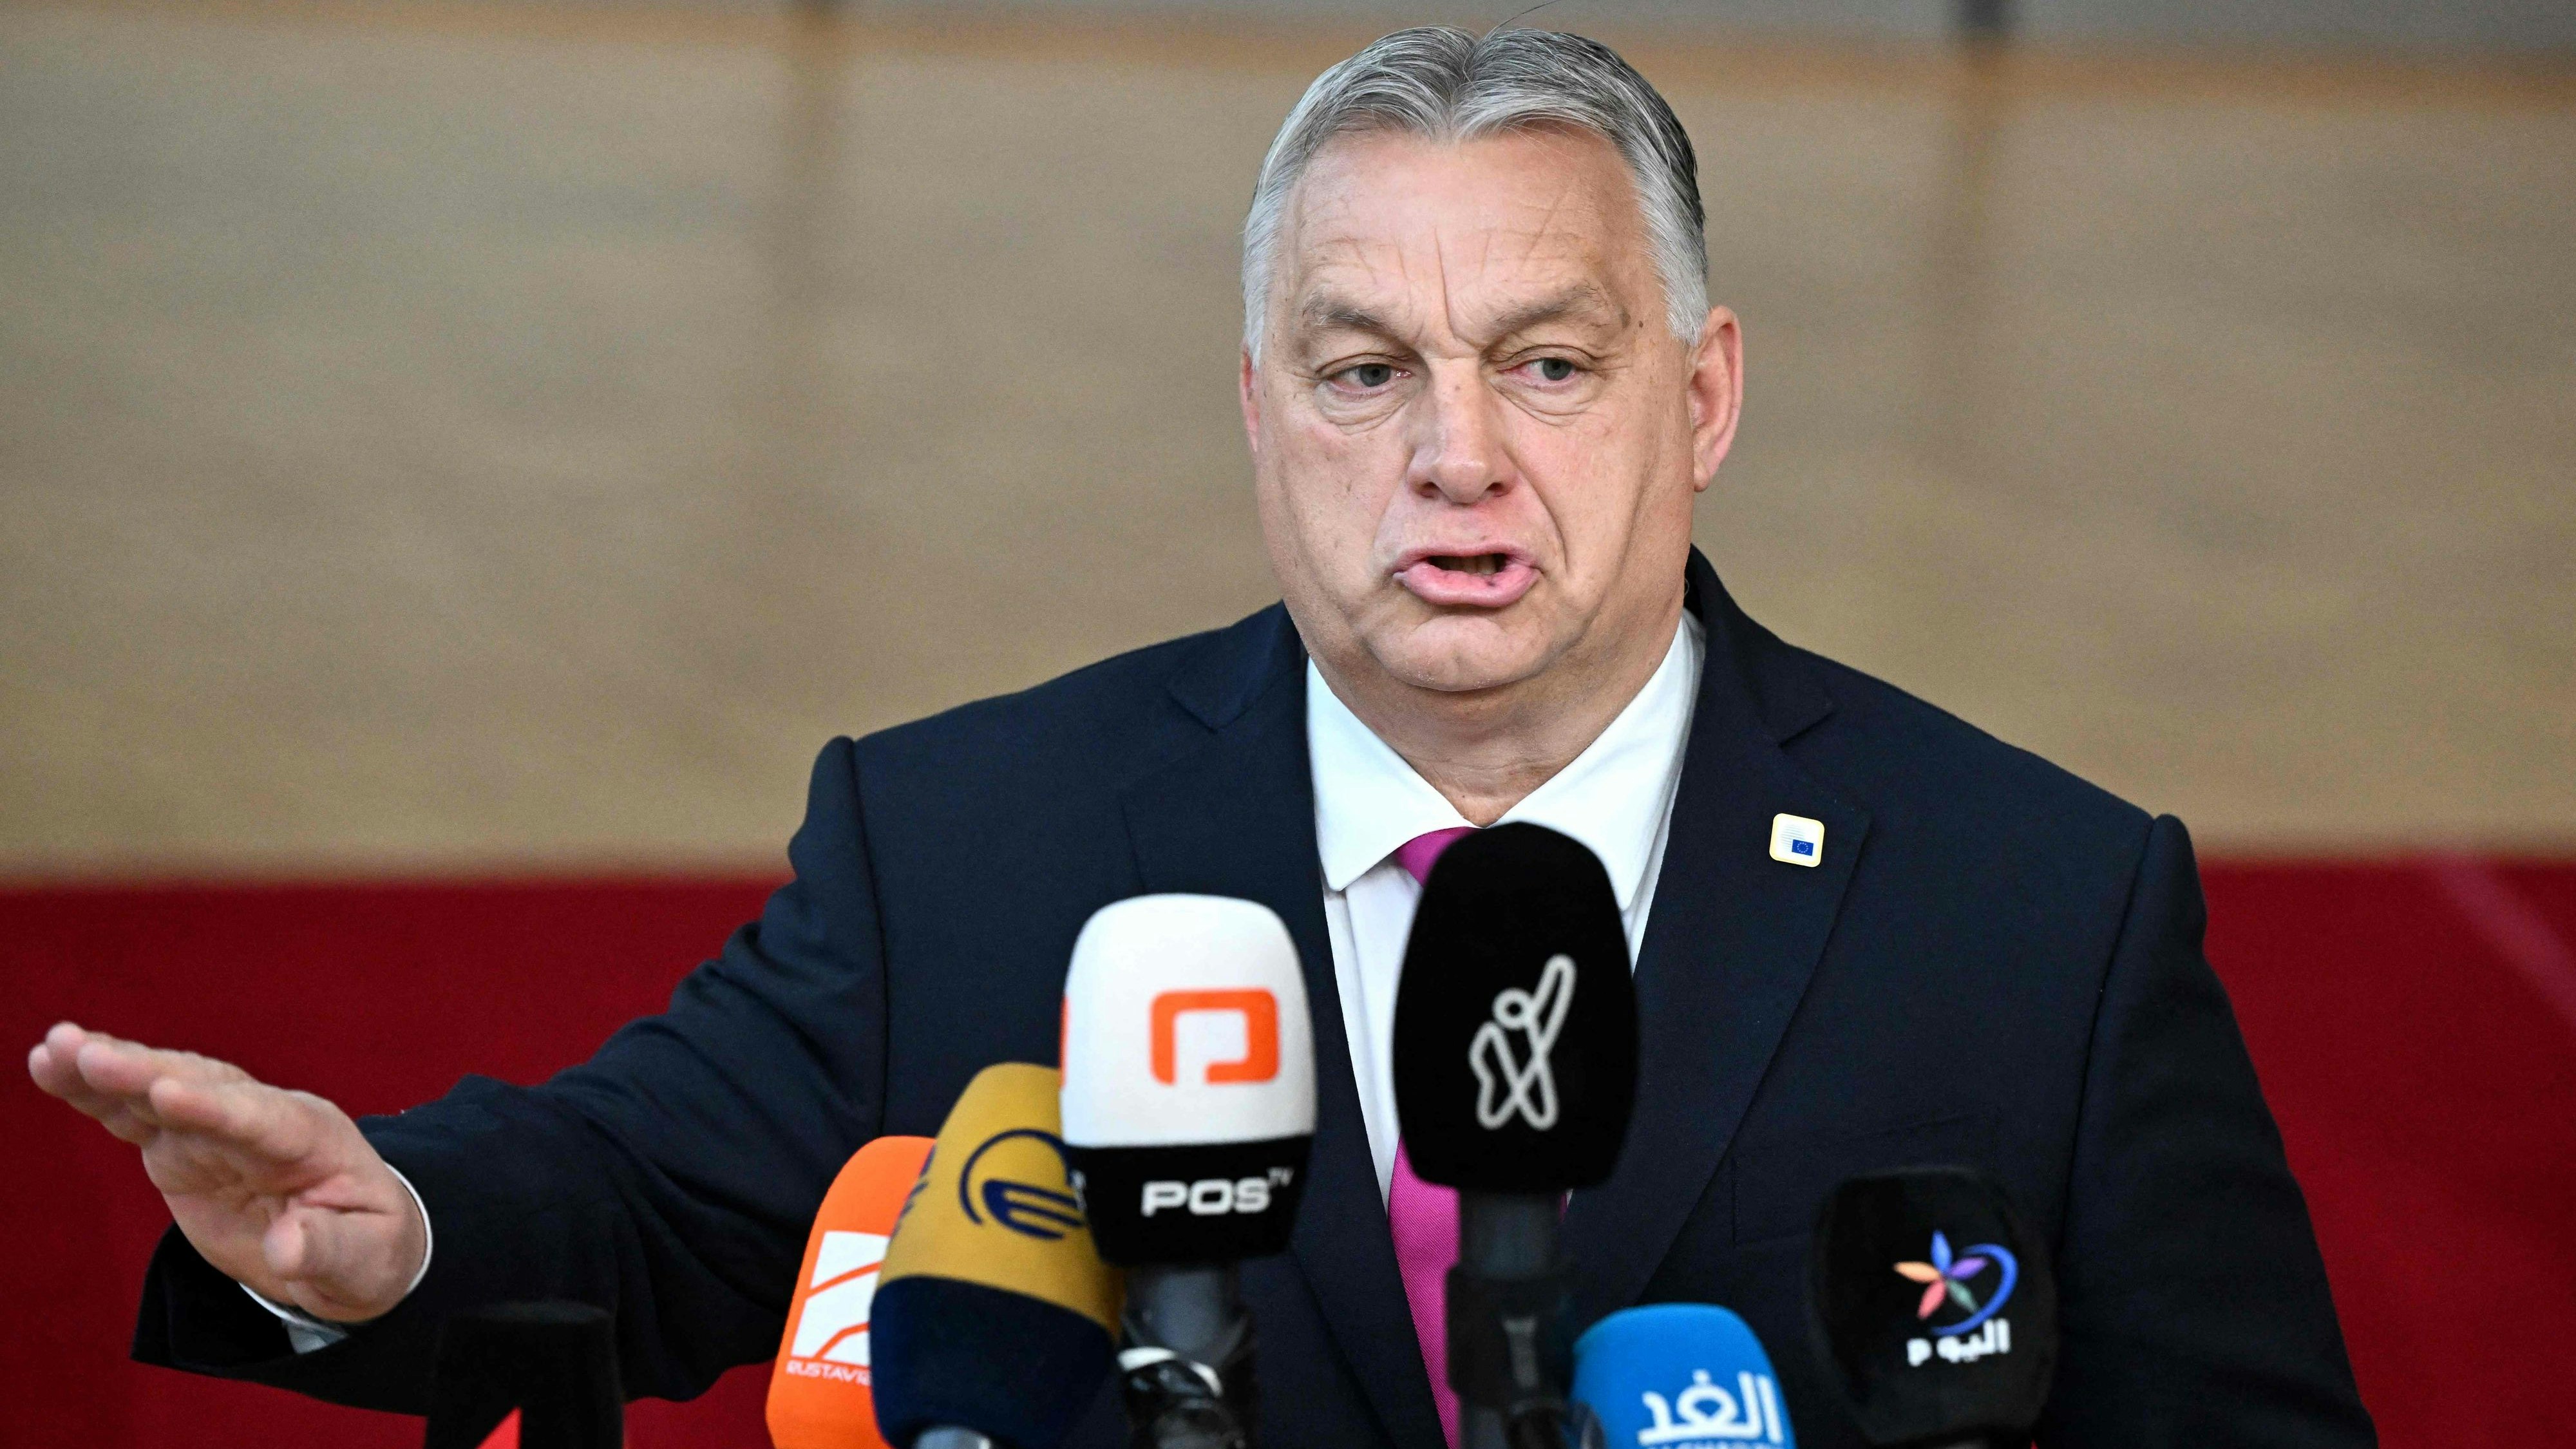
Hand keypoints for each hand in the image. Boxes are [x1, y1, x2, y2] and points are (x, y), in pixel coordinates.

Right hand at [27, 1022, 427, 1323]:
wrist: (349, 1243)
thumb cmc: (366, 1246)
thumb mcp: (364, 1259)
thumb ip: (329, 1249)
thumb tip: (287, 1249)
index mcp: (311, 1139)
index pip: (259, 1119)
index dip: (213, 1107)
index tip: (166, 1092)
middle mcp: (260, 1118)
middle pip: (202, 1090)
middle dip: (145, 1073)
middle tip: (87, 1054)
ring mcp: (216, 1128)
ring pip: (160, 1089)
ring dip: (109, 1069)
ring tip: (55, 1049)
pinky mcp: (180, 1145)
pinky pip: (134, 1113)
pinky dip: (94, 1093)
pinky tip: (52, 1064)